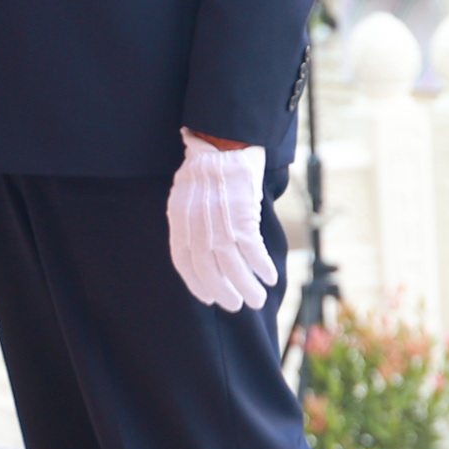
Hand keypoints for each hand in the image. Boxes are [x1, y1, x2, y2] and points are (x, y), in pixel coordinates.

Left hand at [166, 131, 280, 311]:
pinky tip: (269, 278)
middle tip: (236, 305)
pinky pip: (253, 252)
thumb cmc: (206, 166)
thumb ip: (186, 219)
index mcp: (179, 221)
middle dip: (224, 292)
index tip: (209, 298)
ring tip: (257, 299)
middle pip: (209, 270)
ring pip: (233, 267)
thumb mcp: (184, 192)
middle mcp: (196, 227)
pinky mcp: (242, 218)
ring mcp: (219, 224)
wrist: (226, 144)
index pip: (184, 263)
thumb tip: (192, 244)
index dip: (197, 284)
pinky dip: (261, 268)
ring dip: (247, 287)